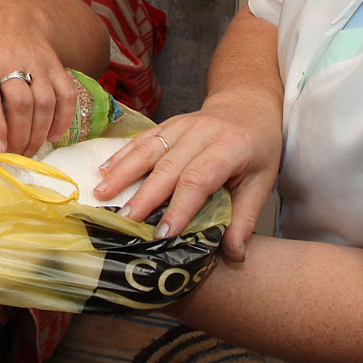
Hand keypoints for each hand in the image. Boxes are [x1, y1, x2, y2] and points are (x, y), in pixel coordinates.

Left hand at [0, 0, 80, 155]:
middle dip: (18, 136)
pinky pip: (65, 94)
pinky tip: (52, 136)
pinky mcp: (55, 64)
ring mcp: (35, 61)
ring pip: (44, 102)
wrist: (14, 9)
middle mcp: (8, 59)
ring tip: (28, 151)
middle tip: (13, 157)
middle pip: (20, 103)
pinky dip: (63, 118)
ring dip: (39, 132)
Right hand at [93, 97, 281, 260]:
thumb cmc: (257, 148)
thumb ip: (245, 219)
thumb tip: (235, 257)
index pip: (199, 179)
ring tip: (101, 194)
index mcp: (230, 147)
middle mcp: (202, 132)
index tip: (163, 233)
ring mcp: (182, 125)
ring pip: (149, 149)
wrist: (248, 106)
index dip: (179, 207)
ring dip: (123, 173)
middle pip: (168, 166)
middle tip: (124, 221)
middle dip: (144, 195)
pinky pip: (142, 139)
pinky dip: (121, 155)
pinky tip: (103, 170)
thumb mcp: (262, 182)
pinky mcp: (168, 123)